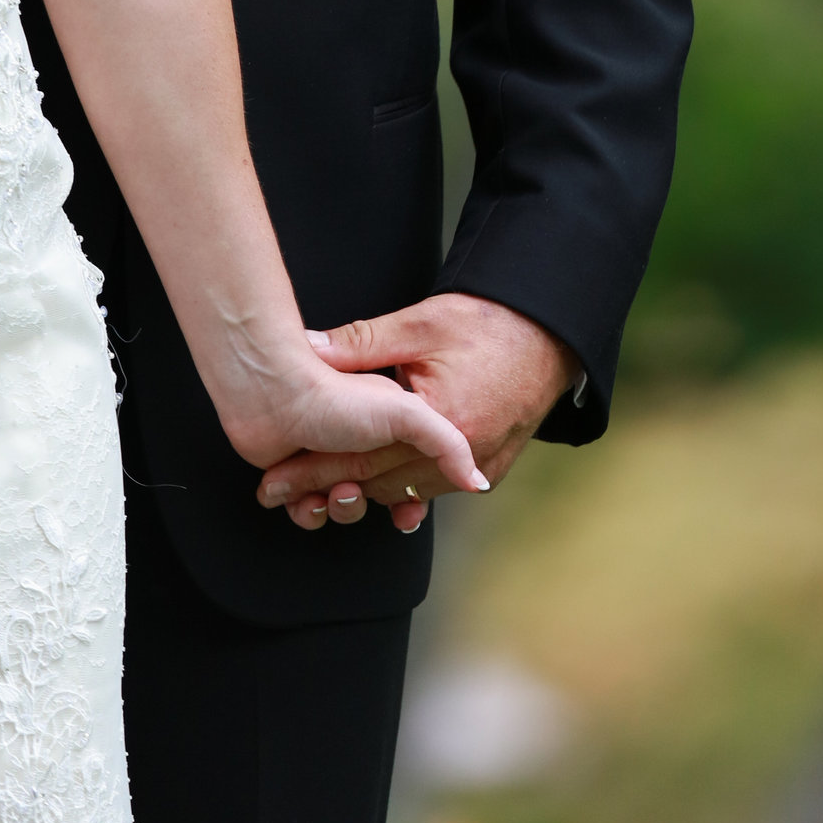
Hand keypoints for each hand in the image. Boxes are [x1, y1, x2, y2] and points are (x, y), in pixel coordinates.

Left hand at [258, 291, 580, 531]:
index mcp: (443, 420)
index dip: (316, 470)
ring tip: (316, 498)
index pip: (364, 458)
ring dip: (365, 494)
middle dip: (330, 490)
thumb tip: (308, 347)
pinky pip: (434, 491)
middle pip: (380, 485)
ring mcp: (479, 468)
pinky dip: (404, 491)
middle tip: (282, 495)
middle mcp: (463, 456)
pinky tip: (376, 493)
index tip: (276, 479)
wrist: (546, 334)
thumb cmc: (484, 323)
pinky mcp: (488, 469)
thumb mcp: (418, 325)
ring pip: (405, 494)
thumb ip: (361, 343)